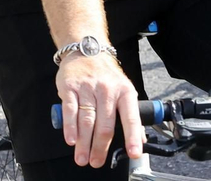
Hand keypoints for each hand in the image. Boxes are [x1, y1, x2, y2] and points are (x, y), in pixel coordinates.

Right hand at [56, 53, 143, 167]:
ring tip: (82, 158)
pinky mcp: (70, 86)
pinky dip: (70, 127)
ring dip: (84, 143)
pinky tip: (71, 140)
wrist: (87, 49)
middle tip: (96, 162)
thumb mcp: (124, 90)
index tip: (134, 153)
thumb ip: (131, 115)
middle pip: (105, 125)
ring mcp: (88, 87)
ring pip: (87, 120)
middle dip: (100, 148)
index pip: (131, 117)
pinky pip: (70, 110)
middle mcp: (107, 89)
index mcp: (125, 91)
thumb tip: (140, 140)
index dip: (133, 137)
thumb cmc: (106, 75)